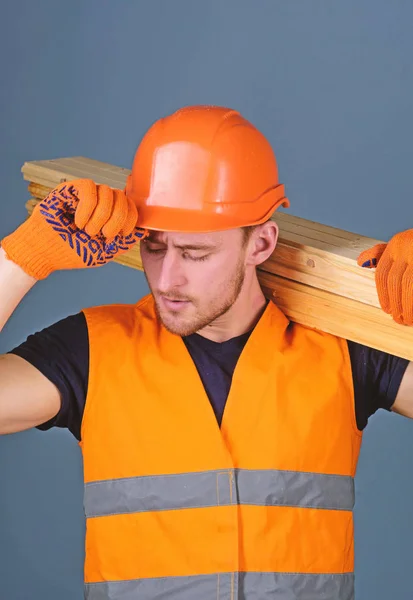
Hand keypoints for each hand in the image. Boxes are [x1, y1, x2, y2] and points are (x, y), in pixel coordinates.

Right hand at [1, 179, 147, 279]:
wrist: (47, 251)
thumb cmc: (73, 252)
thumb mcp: (104, 253)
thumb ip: (124, 243)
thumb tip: (143, 230)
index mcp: (111, 216)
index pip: (132, 206)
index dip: (130, 219)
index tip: (120, 236)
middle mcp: (102, 202)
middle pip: (123, 198)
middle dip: (116, 220)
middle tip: (101, 235)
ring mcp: (87, 194)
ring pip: (108, 192)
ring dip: (100, 216)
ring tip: (86, 230)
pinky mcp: (71, 188)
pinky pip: (89, 187)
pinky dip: (87, 208)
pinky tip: (78, 221)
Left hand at [357, 229, 412, 324]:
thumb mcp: (405, 244)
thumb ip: (384, 253)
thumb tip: (361, 262)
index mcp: (398, 242)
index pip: (383, 273)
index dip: (383, 295)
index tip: (387, 310)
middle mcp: (409, 245)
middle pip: (395, 281)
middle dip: (396, 303)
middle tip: (399, 319)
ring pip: (409, 285)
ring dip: (408, 306)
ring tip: (409, 320)